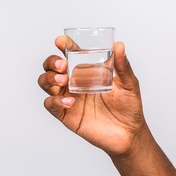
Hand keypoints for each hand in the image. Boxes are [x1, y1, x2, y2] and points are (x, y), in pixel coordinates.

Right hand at [38, 36, 145, 157]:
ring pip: (45, 83)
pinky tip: (70, 102)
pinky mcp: (65, 115)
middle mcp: (73, 83)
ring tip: (63, 81)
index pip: (70, 55)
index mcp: (86, 72)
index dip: (63, 46)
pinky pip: (50, 105)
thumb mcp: (129, 83)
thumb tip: (118, 45)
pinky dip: (55, 101)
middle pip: (51, 68)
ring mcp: (67, 98)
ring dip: (49, 79)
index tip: (61, 41)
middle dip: (51, 63)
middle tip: (63, 65)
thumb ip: (122, 66)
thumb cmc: (129, 108)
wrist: (128, 134)